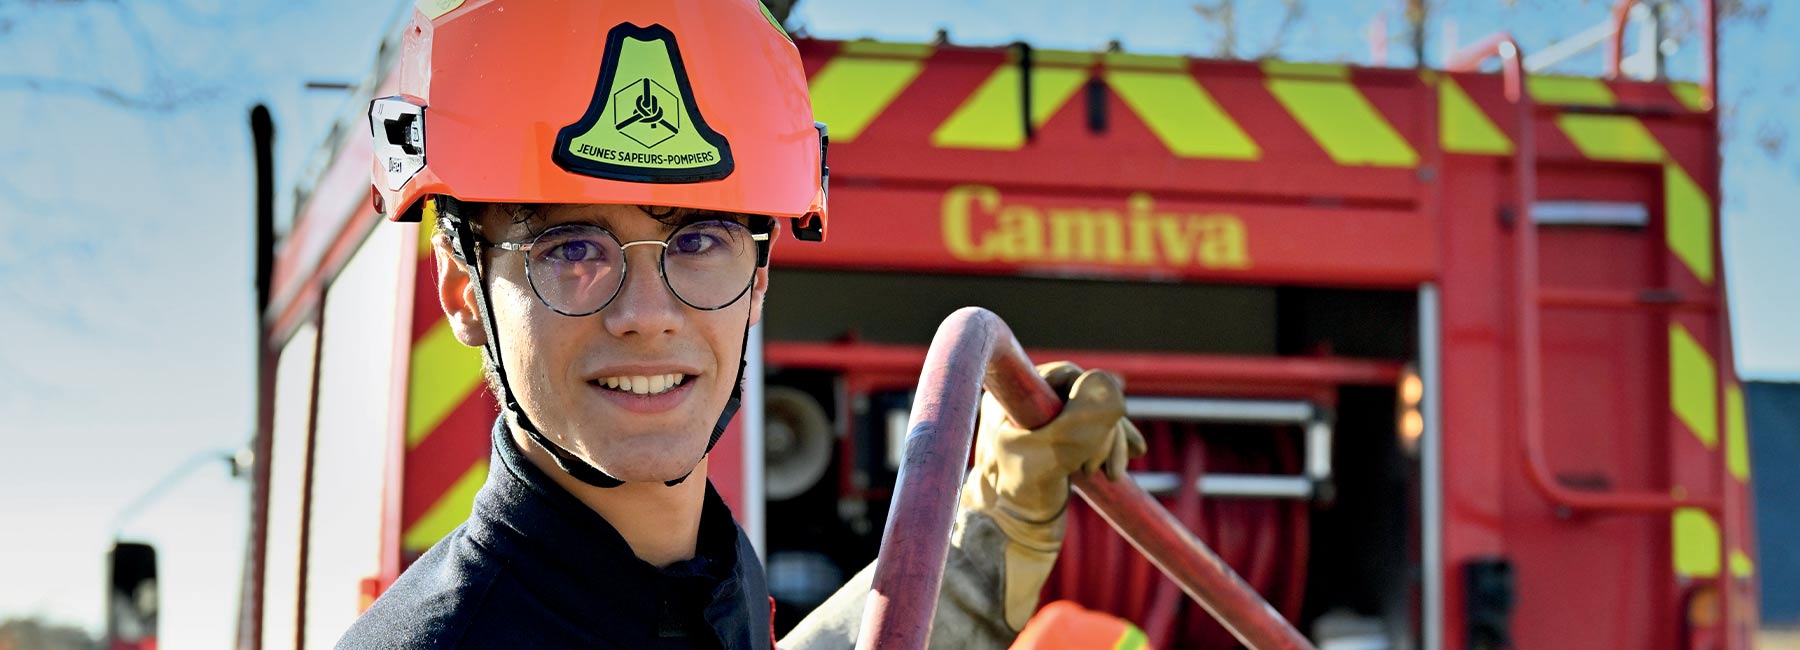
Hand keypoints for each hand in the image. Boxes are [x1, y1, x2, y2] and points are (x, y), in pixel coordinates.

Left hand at [960, 361, 1146, 629]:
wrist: (1011, 539)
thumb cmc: (1022, 496)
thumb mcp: (1056, 451)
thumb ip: (1085, 414)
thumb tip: (1112, 382)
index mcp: (1010, 398)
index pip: (1065, 376)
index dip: (1092, 395)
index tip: (1108, 421)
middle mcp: (1022, 406)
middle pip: (1083, 398)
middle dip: (1105, 430)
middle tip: (1105, 467)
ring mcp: (1039, 427)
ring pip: (1091, 419)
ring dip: (1110, 443)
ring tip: (1111, 474)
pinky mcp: (1054, 448)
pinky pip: (1090, 436)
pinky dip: (1108, 450)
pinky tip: (1119, 467)